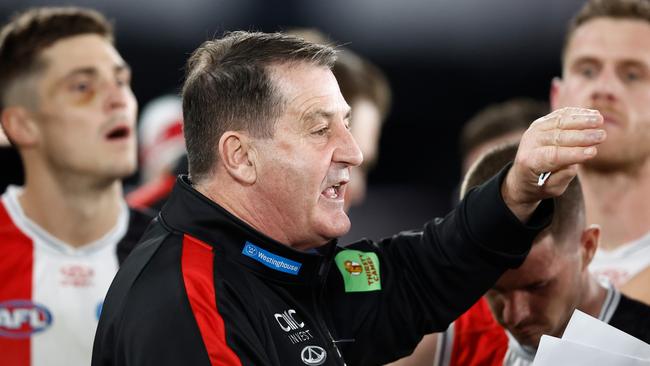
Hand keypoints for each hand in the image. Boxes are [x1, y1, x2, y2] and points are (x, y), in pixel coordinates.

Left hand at [503, 107, 605, 221]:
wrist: (522, 175)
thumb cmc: (541, 184)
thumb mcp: (551, 188)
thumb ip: (562, 177)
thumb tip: (575, 164)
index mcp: (529, 162)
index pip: (553, 156)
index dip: (574, 154)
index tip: (593, 152)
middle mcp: (529, 143)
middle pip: (558, 137)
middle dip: (582, 136)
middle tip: (602, 136)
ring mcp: (534, 131)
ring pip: (559, 122)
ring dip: (581, 120)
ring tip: (600, 120)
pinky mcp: (540, 122)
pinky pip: (559, 115)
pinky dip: (576, 113)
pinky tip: (592, 114)